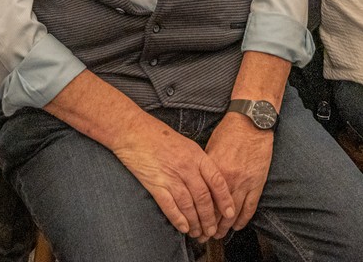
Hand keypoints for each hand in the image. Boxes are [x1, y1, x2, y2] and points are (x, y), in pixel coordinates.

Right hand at [110, 117, 235, 240]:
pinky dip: (178, 219)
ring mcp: (170, 176)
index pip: (217, 181)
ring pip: (188, 205)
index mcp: (196, 155)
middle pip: (203, 197)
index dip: (225, 200)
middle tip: (212, 231)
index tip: (230, 213)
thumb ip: (197, 161)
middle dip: (210, 218)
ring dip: (195, 222)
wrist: (132, 130)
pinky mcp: (155, 183)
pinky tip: (183, 228)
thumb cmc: (158, 135)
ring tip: (198, 233)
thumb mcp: (185, 143)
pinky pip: (170, 205)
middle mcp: (186, 167)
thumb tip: (208, 181)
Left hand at [203, 112, 273, 236]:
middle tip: (203, 235)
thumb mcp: (210, 148)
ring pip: (233, 213)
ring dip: (225, 227)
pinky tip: (237, 226)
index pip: (204, 200)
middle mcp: (229, 180)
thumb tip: (197, 182)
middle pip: (217, 210)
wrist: (252, 123)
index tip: (193, 222)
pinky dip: (244, 219)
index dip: (198, 214)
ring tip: (218, 234)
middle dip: (209, 225)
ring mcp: (245, 183)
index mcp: (215, 171)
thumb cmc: (229, 132)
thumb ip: (205, 168)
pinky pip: (250, 207)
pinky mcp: (257, 183)